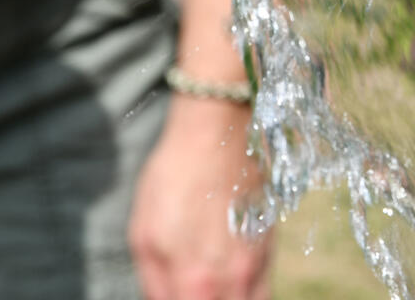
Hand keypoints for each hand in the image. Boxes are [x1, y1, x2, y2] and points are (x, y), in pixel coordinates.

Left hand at [129, 95, 271, 299]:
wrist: (219, 131)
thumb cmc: (174, 176)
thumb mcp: (144, 232)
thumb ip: (154, 283)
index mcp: (194, 280)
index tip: (175, 295)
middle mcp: (231, 280)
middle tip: (188, 290)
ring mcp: (256, 267)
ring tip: (208, 290)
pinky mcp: (270, 250)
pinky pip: (263, 294)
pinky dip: (246, 297)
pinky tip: (228, 287)